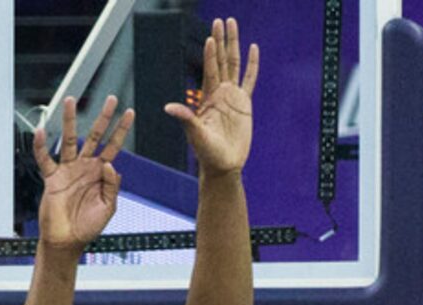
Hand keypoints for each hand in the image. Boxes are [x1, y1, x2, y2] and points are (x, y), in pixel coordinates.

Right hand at [34, 95, 134, 250]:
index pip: (113, 147)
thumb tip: (111, 165)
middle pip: (95, 136)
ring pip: (69, 139)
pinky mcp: (52, 178)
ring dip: (69, 120)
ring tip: (70, 102)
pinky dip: (41, 146)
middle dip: (103, 117)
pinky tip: (41, 132)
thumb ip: (112, 186)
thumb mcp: (108, 208)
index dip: (121, 130)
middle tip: (111, 99)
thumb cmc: (87, 227)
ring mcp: (68, 170)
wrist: (67, 241)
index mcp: (100, 174)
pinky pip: (45, 158)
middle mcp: (85, 167)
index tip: (129, 113)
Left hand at [165, 17, 258, 175]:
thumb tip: (168, 107)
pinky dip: (252, 64)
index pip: (210, 70)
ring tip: (232, 24)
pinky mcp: (244, 104)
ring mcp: (232, 96)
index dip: (210, 54)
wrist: (223, 165)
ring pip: (234, 64)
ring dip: (234, 44)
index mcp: (208, 97)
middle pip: (221, 60)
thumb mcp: (195, 134)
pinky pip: (250, 79)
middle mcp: (219, 92)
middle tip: (220, 21)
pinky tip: (253, 48)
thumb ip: (185, 118)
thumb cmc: (207, 153)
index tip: (210, 38)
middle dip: (221, 40)